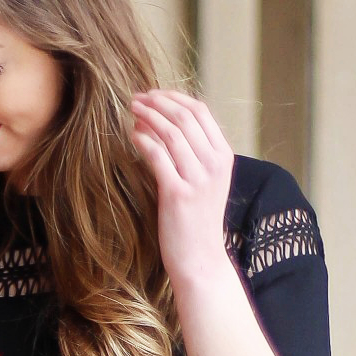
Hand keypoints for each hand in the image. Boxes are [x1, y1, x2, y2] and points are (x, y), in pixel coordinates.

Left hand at [130, 90, 236, 292]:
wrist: (201, 261)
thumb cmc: (197, 222)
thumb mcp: (205, 182)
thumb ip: (193, 154)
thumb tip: (163, 124)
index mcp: (223, 156)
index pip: (200, 112)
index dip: (174, 98)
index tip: (154, 95)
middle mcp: (214, 164)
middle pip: (184, 117)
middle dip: (157, 103)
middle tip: (136, 99)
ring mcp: (197, 179)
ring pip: (171, 133)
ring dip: (148, 117)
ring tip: (131, 112)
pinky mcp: (178, 194)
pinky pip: (157, 156)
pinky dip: (143, 140)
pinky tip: (132, 135)